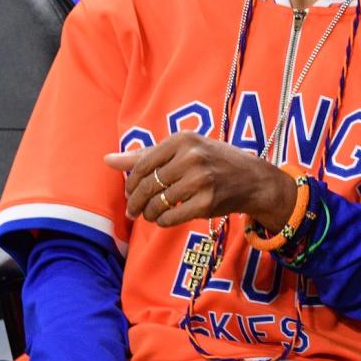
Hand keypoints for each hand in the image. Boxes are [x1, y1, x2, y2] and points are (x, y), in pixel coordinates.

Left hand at [103, 132, 296, 229]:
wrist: (253, 179)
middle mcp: (191, 157)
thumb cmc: (214, 161)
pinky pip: (170, 217)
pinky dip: (162, 221)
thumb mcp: (185, 150)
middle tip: (133, 211)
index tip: (130, 192)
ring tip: (151, 214)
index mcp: (183, 139)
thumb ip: (146, 155)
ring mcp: (200, 180)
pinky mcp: (206, 202)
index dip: (130, 183)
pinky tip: (166, 218)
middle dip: (135, 202)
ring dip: (148, 213)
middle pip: (147, 185)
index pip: (142, 164)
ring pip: (157, 203)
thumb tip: (107, 160)